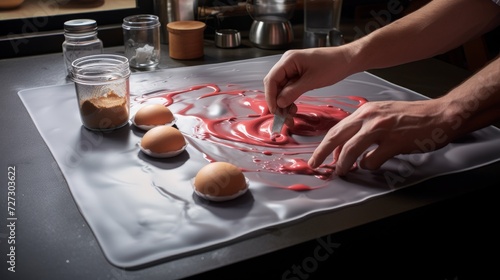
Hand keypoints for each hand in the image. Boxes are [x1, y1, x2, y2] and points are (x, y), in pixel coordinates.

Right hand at [264, 47, 353, 113]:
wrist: (347, 60)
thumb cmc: (333, 65)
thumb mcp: (312, 81)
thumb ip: (293, 91)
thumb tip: (279, 103)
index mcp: (288, 60)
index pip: (271, 80)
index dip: (271, 97)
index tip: (275, 111)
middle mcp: (287, 63)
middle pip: (274, 85)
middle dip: (277, 102)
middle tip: (283, 117)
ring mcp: (292, 69)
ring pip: (281, 89)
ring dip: (283, 103)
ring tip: (290, 116)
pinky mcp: (298, 75)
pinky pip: (289, 89)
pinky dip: (290, 99)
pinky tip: (294, 109)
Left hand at [308, 99, 456, 175]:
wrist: (440, 114)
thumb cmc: (412, 116)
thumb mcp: (382, 115)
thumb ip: (362, 128)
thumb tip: (344, 149)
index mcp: (365, 111)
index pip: (336, 129)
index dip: (324, 145)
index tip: (317, 156)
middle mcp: (369, 117)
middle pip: (336, 137)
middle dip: (322, 153)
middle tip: (315, 164)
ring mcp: (381, 129)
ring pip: (350, 150)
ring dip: (343, 163)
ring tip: (341, 171)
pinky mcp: (393, 142)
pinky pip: (372, 160)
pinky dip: (369, 165)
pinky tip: (372, 164)